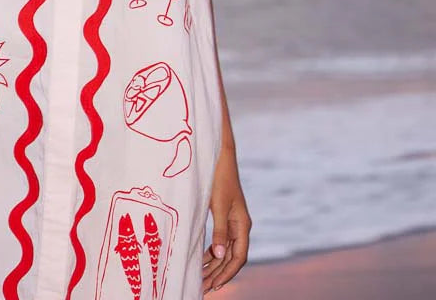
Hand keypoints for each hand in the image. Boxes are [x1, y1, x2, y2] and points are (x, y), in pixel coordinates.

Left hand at [202, 144, 250, 292]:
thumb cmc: (219, 179)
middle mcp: (240, 225)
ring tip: (201, 277)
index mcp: (242, 224)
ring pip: (225, 250)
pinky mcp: (224, 216)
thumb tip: (218, 256)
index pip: (238, 257)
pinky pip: (221, 240)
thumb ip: (219, 231)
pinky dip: (212, 251)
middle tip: (203, 287)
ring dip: (214, 264)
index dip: (227, 272)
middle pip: (231, 257)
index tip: (215, 285)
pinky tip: (202, 258)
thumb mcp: (218, 205)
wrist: (219, 157)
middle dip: (218, 273)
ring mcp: (233, 221)